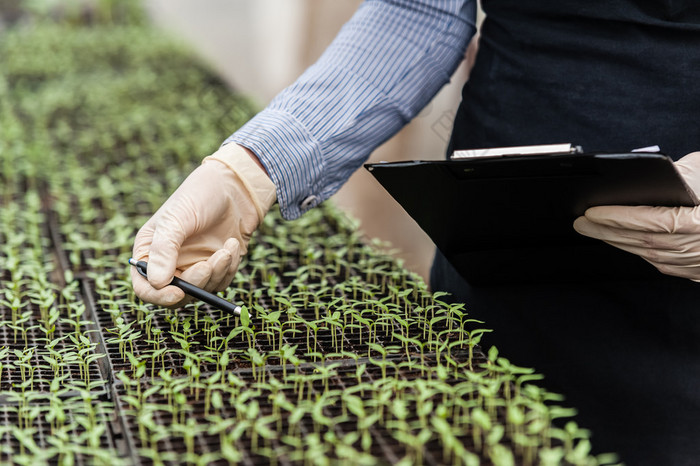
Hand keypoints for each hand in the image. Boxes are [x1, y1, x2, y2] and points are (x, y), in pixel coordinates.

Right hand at [131, 143, 275, 305]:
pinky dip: (229, 268)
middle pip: (176, 295)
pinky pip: (221, 282)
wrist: (235, 188)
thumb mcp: (176, 218)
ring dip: (217, 273)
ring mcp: (194, 267)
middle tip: (209, 264)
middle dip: (195, 283)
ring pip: (202, 291)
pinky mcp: (216, 268)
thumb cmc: (199, 195)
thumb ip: (164, 249)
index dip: (158, 296)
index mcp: (150, 251)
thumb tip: (157, 283)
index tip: (178, 293)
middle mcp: (170, 264)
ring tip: (227, 248)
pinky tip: (232, 245)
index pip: (145, 287)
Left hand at [573, 152, 699, 280]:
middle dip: (606, 231)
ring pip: (650, 255)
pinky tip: (622, 242)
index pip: (651, 221)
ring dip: (617, 243)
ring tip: (593, 230)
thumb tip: (647, 178)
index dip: (618, 217)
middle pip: (643, 242)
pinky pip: (663, 264)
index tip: (592, 210)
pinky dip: (639, 252)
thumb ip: (684, 174)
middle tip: (580, 221)